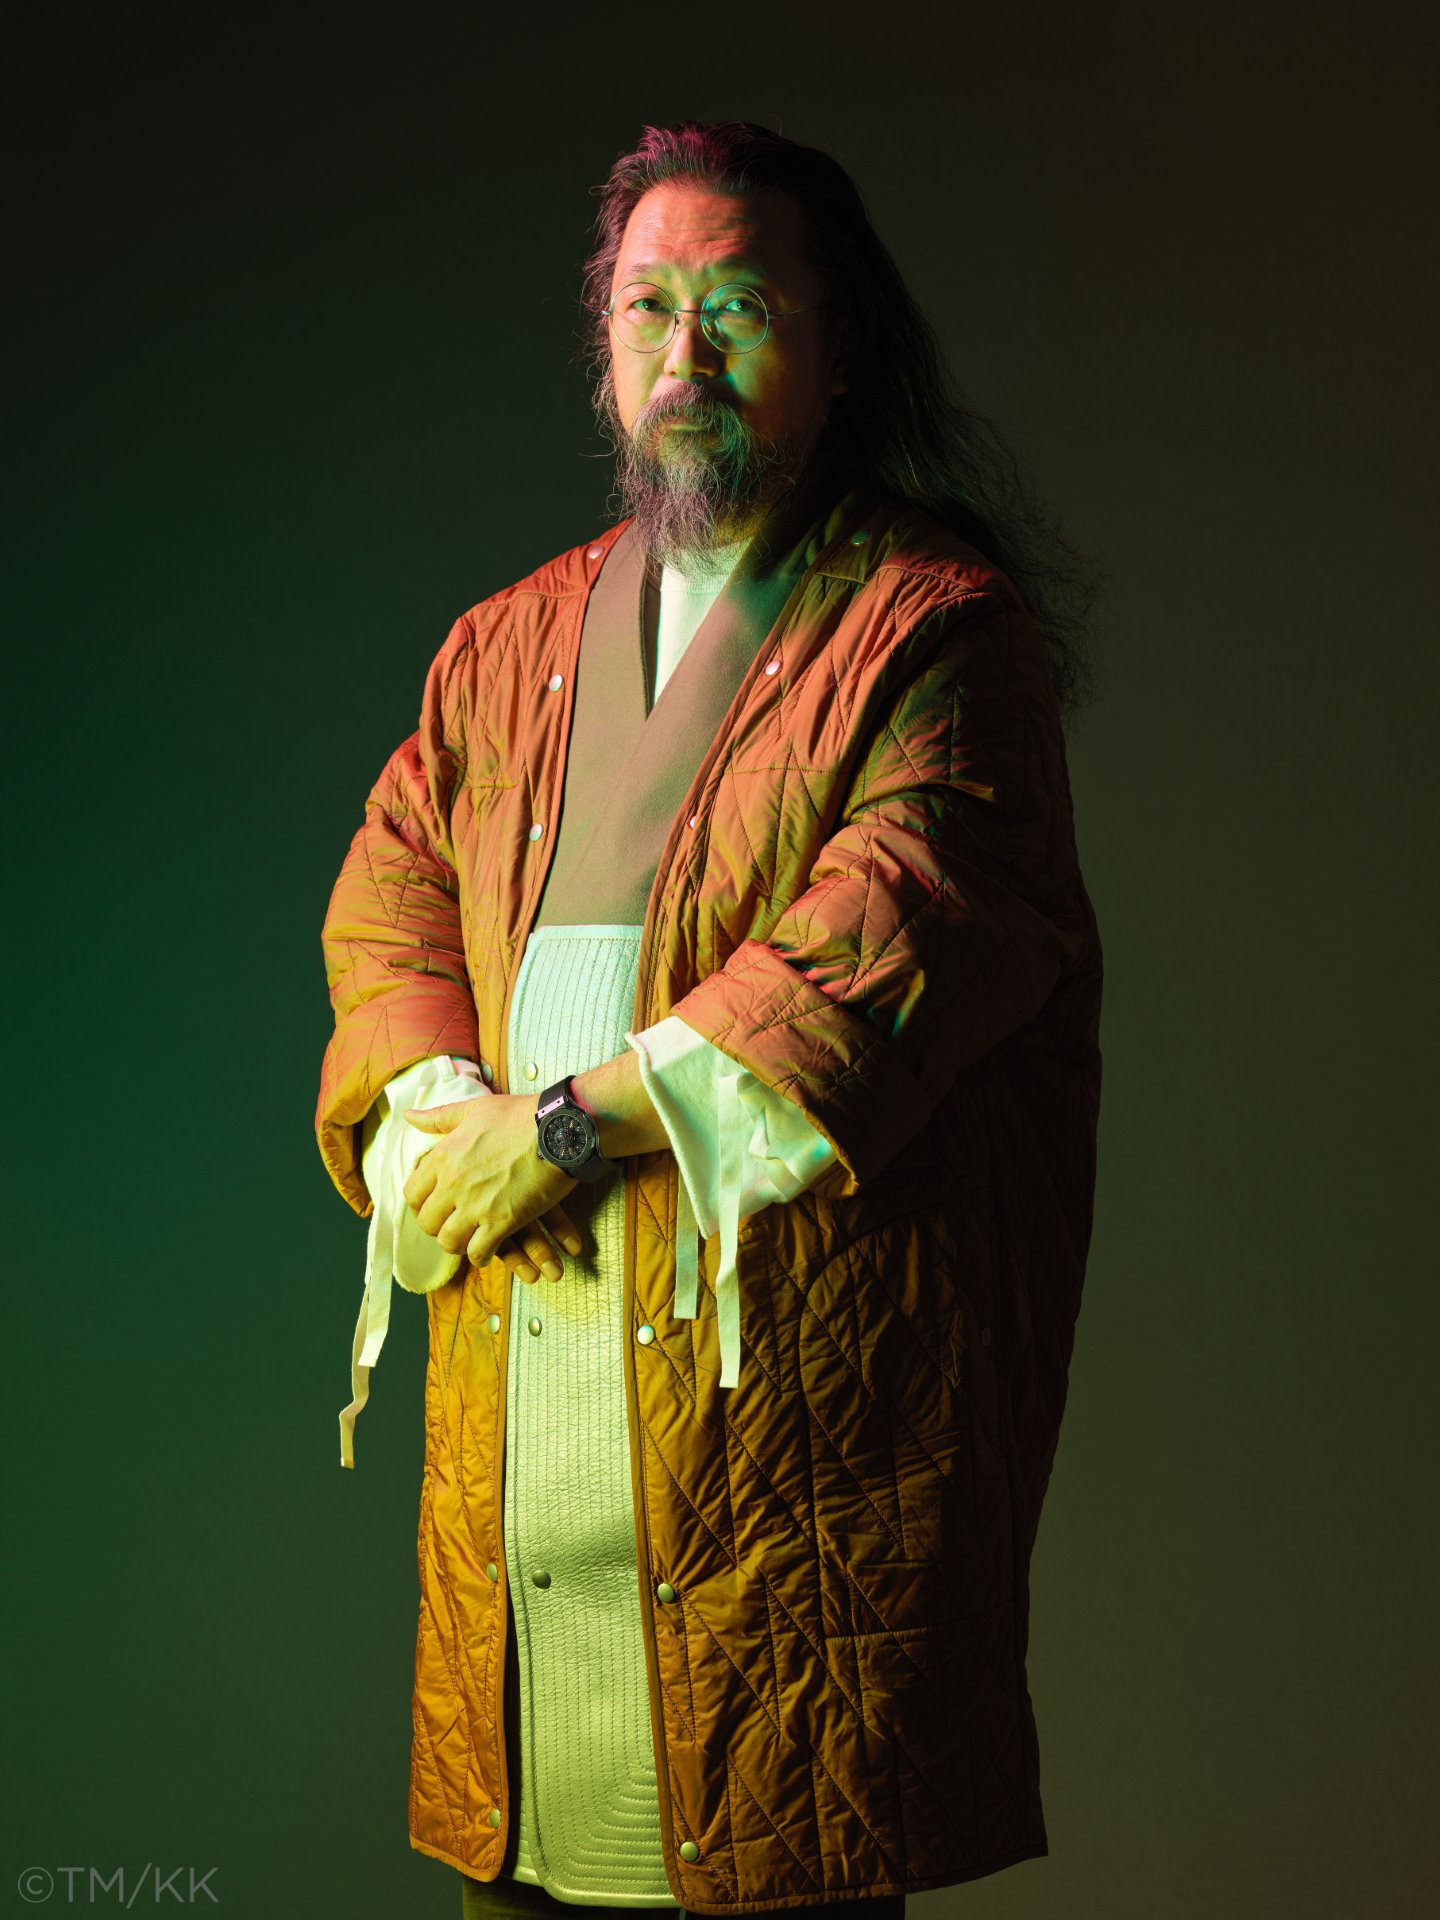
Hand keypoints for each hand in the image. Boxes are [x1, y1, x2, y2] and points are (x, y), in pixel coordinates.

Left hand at [402, 1095, 580, 1274]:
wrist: (560, 1129)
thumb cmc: (521, 1116)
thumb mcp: (475, 1109)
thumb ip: (439, 1117)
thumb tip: (409, 1116)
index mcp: (444, 1156)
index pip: (412, 1194)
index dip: (422, 1204)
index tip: (436, 1205)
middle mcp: (453, 1183)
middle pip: (428, 1222)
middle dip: (439, 1226)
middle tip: (455, 1223)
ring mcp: (476, 1205)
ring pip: (449, 1242)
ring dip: (459, 1243)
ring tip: (471, 1238)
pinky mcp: (502, 1221)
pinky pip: (479, 1252)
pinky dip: (483, 1254)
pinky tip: (491, 1247)